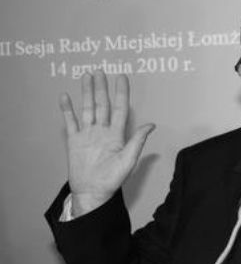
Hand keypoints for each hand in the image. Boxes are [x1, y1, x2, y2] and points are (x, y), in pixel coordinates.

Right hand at [59, 70, 154, 215]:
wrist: (92, 192)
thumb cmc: (112, 180)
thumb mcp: (128, 160)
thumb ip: (137, 141)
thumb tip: (151, 125)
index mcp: (117, 135)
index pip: (119, 108)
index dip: (121, 93)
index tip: (122, 77)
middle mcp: (102, 131)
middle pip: (102, 105)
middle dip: (102, 88)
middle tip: (101, 71)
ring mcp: (88, 134)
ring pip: (87, 108)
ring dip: (87, 93)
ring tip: (86, 77)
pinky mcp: (74, 141)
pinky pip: (70, 121)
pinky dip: (67, 109)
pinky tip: (66, 97)